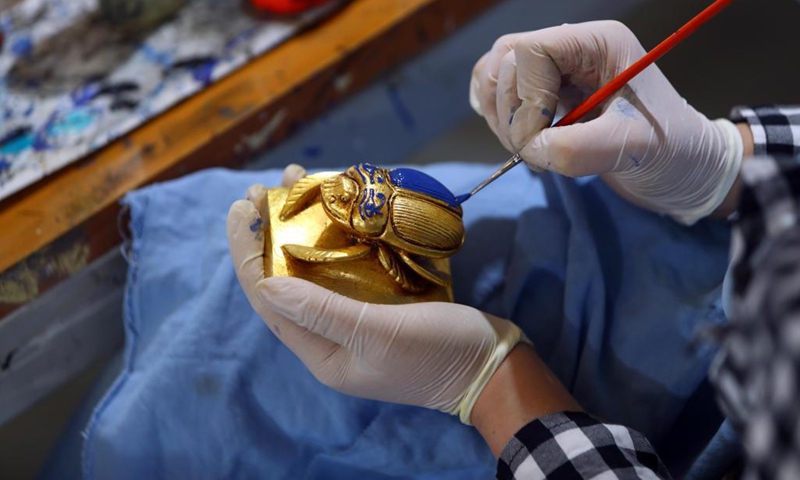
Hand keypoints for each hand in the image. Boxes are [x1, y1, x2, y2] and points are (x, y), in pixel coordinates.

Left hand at [226, 165, 526, 423]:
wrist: (494, 367)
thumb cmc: (436, 353)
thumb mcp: (377, 333)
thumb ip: (320, 310)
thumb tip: (264, 284)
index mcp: (322, 353)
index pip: (269, 300)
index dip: (248, 254)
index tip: (240, 208)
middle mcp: (332, 337)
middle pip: (289, 280)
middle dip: (271, 234)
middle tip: (263, 189)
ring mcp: (357, 319)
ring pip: (317, 268)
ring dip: (304, 227)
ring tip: (295, 183)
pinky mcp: (382, 304)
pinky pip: (348, 265)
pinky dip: (338, 235)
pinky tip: (337, 206)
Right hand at [470, 21, 743, 224]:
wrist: (682, 168)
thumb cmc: (671, 150)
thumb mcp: (631, 148)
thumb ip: (577, 149)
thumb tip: (530, 148)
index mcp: (597, 44)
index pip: (531, 52)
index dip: (525, 99)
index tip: (539, 141)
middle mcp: (572, 48)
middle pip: (505, 61)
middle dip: (510, 112)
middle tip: (536, 150)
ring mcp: (554, 71)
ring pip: (494, 75)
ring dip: (500, 117)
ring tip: (530, 148)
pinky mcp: (543, 96)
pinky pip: (497, 94)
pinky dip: (498, 119)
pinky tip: (522, 142)